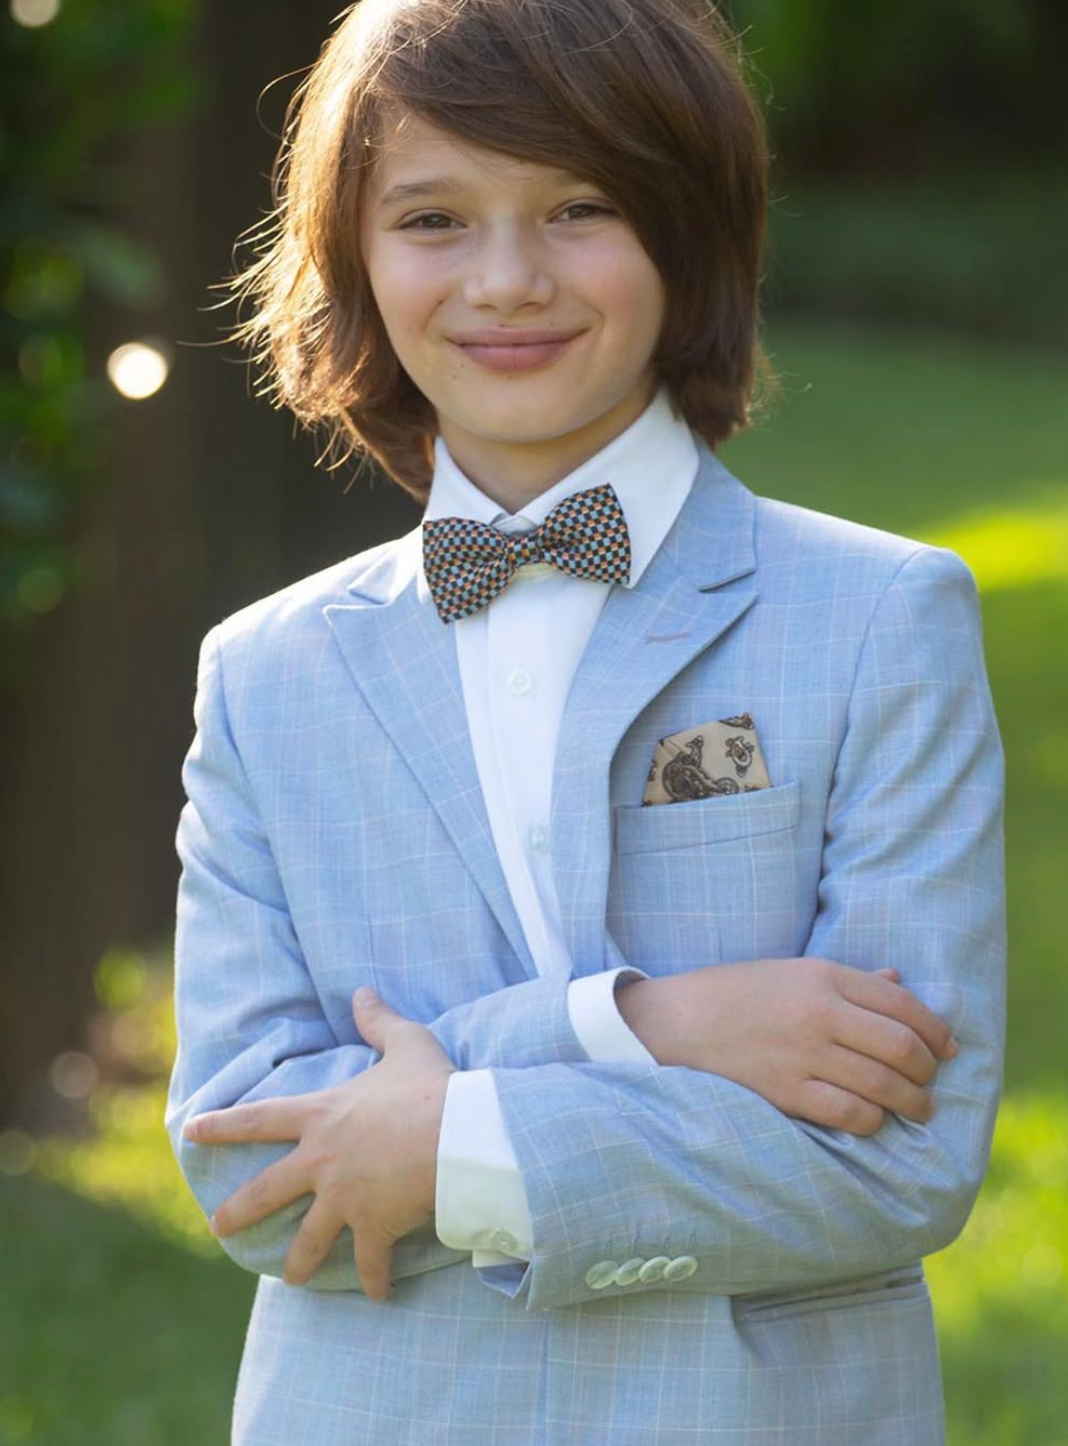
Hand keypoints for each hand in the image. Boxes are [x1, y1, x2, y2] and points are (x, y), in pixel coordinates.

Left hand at [183, 988, 454, 1300]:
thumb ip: (379, 1020)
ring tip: (291, 1281)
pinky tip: (377, 1293)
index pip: (259, 1119)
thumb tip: (362, 990)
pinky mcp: (374, 1226)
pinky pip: (368, 1262)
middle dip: (238, 1211)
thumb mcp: (407, 1043)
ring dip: (299, 1263)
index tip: (191, 1132)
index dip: (223, 1125)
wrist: (459, 1136)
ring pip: (308, 1238)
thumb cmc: (434, 1086)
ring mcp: (344, 1198)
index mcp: (322, 1116)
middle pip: (266, 1191)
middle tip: (217, 1226)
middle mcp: (323, 1160)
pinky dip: (373, 1280)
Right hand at [617, 958, 957, 1134]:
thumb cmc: (735, 994)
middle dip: (927, 1072)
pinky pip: (850, 1114)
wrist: (673, 1022)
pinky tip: (873, 1120)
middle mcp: (819, 1012)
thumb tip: (899, 984)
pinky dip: (872, 1121)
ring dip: (910, 1102)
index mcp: (824, 975)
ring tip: (915, 1109)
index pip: (903, 1005)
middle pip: (902, 1047)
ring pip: (883, 1085)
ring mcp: (803, 1054)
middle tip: (930, 1084)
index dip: (936, 1032)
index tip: (947, 1050)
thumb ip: (849, 980)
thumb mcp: (791, 971)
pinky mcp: (785, 1092)